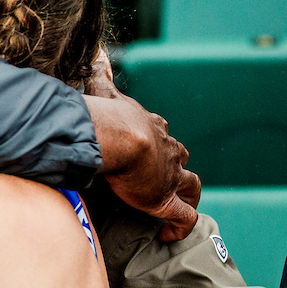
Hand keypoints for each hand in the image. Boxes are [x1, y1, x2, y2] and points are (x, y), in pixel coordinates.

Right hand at [84, 52, 199, 241]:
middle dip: (173, 166)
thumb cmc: (106, 117)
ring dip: (186, 194)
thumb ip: (100, 75)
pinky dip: (180, 226)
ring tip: (174, 205)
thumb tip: (97, 53)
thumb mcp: (103, 92)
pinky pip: (182, 217)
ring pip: (190, 184)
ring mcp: (168, 176)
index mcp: (151, 127)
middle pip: (179, 156)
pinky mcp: (165, 200)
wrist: (116, 137)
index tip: (144, 150)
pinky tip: (168, 234)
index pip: (160, 132)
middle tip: (158, 178)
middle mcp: (166, 149)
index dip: (155, 141)